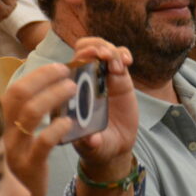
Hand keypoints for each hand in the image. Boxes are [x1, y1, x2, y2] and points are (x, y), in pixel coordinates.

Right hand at [2, 63, 80, 195]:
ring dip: (54, 95)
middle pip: (18, 94)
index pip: (14, 89)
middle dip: (44, 77)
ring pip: (31, 112)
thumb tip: (43, 88)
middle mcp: (0, 131)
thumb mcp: (14, 138)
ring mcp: (12, 148)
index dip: (36, 75)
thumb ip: (21, 116)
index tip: (57, 67)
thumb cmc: (17, 165)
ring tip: (72, 88)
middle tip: (66, 71)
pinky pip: (43, 141)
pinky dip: (58, 127)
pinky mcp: (28, 165)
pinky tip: (70, 122)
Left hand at [68, 37, 138, 176]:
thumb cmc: (97, 147)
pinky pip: (119, 57)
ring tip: (119, 63)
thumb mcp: (92, 148)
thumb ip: (91, 144)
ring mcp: (102, 78)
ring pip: (101, 49)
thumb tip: (92, 140)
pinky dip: (122, 54)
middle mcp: (84, 81)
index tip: (88, 60)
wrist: (116, 147)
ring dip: (109, 50)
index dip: (77, 59)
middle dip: (94, 47)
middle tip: (105, 56)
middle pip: (83, 49)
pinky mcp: (120, 78)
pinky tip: (127, 62)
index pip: (68, 66)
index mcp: (70, 94)